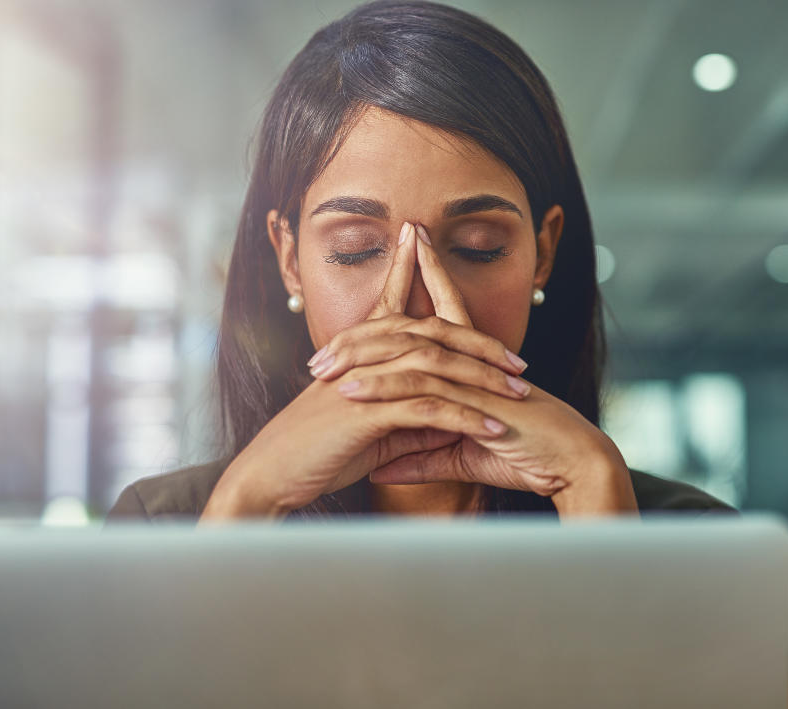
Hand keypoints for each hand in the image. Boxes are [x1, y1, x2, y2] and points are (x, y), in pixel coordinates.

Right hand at [201, 223, 528, 519]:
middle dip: (482, 345)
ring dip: (483, 380)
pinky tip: (494, 428)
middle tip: (519, 363)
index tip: (493, 332)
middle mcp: (364, 355)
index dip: (446, 309)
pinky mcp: (366, 410)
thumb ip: (408, 415)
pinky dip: (465, 416)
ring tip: (519, 394)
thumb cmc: (315, 454)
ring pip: (437, 365)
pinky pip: (428, 407)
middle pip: (435, 333)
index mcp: (361, 352)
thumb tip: (451, 414)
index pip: (408, 315)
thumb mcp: (371, 430)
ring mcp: (365, 379)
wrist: (268, 477)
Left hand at [322, 226, 638, 515]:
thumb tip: (381, 464)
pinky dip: (385, 390)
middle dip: (367, 329)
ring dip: (362, 359)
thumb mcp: (463, 457)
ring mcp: (474, 376)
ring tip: (321, 369)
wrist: (572, 466)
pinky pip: (423, 390)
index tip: (397, 259)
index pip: (442, 315)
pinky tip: (352, 392)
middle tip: (323, 343)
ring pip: (410, 354)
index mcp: (474, 366)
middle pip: (413, 328)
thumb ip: (422, 457)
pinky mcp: (476, 399)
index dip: (421, 283)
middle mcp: (473, 362)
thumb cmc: (528, 458)